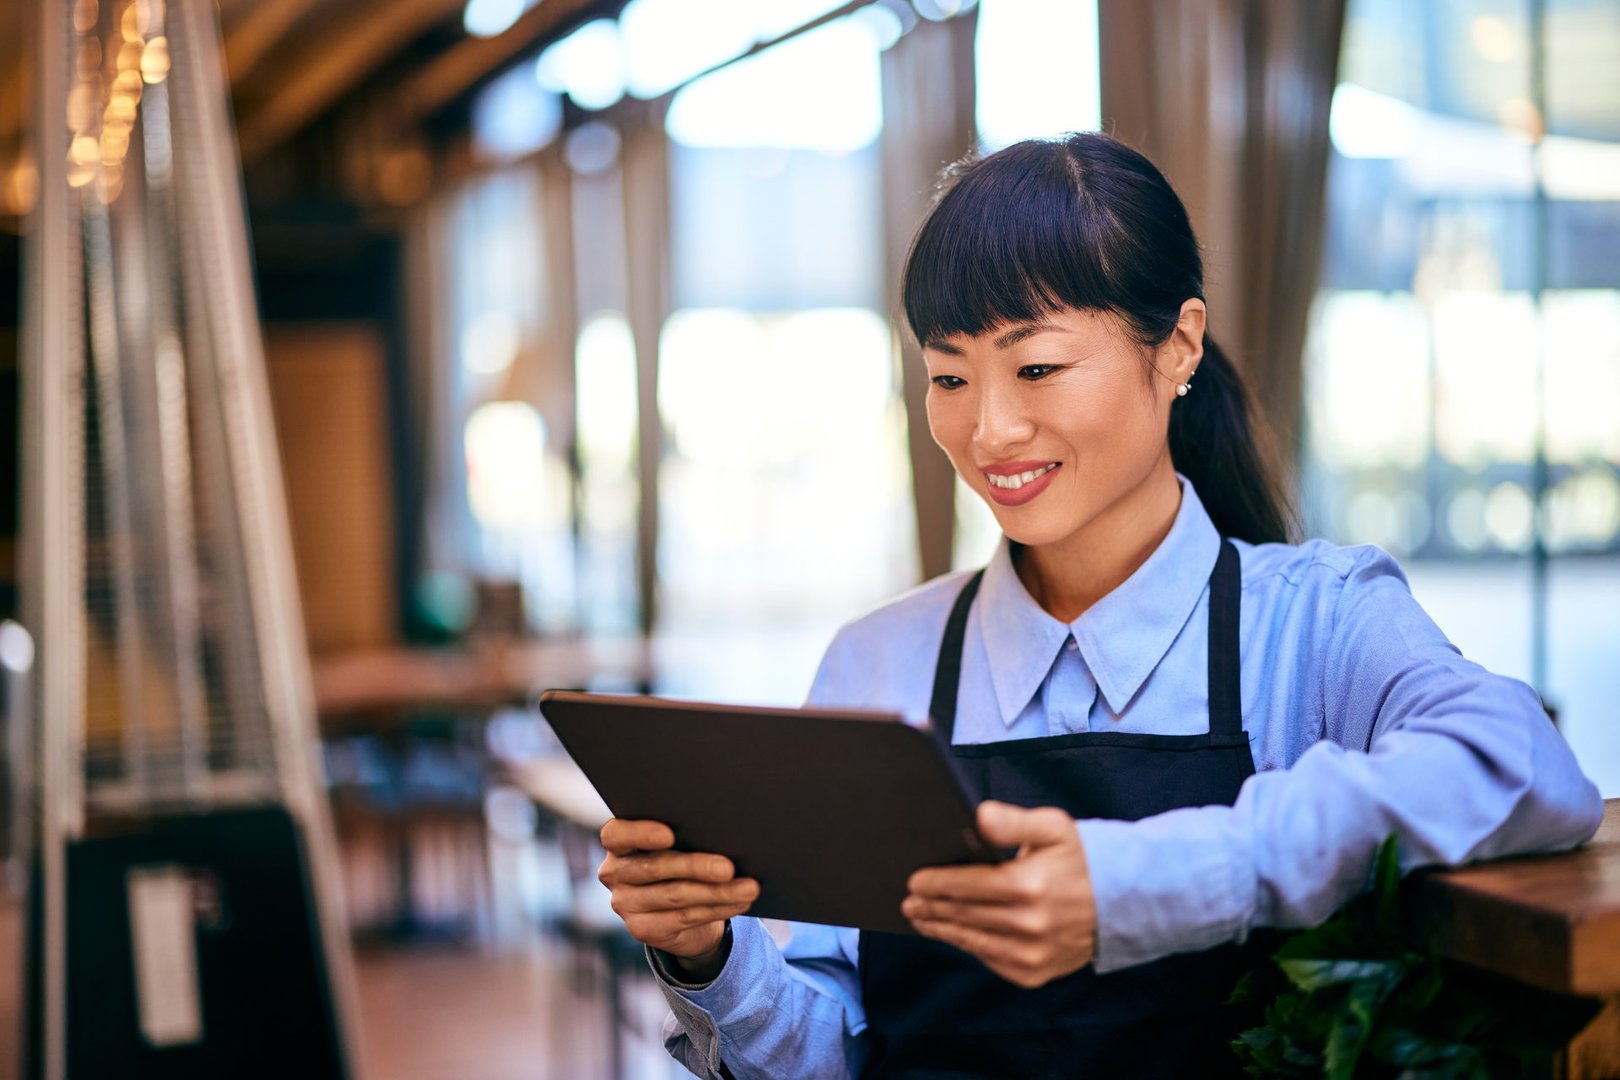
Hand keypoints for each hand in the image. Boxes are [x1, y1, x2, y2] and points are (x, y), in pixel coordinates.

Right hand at [597, 819, 758, 977]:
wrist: (678, 909)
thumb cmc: (680, 859)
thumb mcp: (678, 844)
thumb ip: (686, 835)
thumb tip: (726, 831)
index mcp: (618, 843)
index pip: (615, 835)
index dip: (640, 833)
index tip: (669, 834)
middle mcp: (614, 873)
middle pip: (654, 867)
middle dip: (696, 866)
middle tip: (729, 867)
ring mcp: (625, 904)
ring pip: (675, 895)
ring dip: (717, 892)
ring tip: (749, 887)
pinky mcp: (642, 930)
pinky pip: (685, 917)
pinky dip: (718, 908)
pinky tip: (740, 902)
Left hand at [902, 800, 1095, 987]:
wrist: (1122, 902)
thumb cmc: (1080, 859)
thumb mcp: (1053, 827)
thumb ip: (1013, 820)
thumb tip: (978, 815)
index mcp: (1030, 885)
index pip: (969, 885)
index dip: (937, 883)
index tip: (913, 881)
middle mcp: (1029, 925)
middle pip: (964, 914)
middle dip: (931, 907)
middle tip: (908, 902)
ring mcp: (1031, 954)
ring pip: (972, 940)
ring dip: (942, 930)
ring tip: (921, 919)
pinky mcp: (1034, 973)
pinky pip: (989, 959)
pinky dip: (969, 945)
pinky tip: (953, 934)